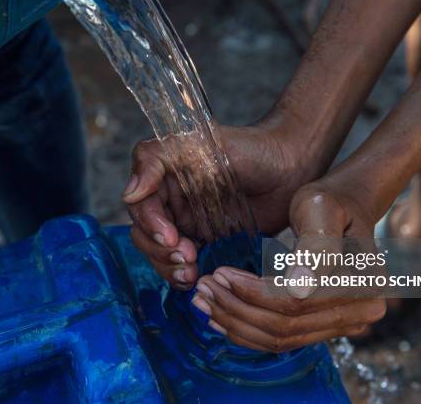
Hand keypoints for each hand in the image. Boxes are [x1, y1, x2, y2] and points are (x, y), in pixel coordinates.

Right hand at [123, 119, 308, 289]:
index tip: (172, 237)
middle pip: (146, 237)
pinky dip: (187, 276)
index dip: (150, 227)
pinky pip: (188, 266)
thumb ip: (157, 161)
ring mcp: (190, 225)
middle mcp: (173, 204)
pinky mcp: (210, 244)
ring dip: (170, 269)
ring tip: (192, 273)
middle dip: (160, 253)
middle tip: (187, 258)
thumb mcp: (199, 143)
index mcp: (164, 180)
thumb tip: (128, 195)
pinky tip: (199, 277)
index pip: (141, 209)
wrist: (292, 166)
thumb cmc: (250, 148)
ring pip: (163, 256)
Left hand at [192, 182, 385, 351]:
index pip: (296, 301)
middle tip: (202, 288)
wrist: (344, 210)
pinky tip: (220, 317)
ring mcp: (346, 324)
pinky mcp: (326, 327)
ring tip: (204, 302)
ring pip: (280, 338)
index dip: (252, 292)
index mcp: (365, 282)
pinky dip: (248, 332)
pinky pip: (283, 340)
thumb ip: (315, 246)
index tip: (219, 273)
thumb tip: (299, 287)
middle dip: (236, 309)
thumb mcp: (320, 209)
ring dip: (236, 323)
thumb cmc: (329, 202)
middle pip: (286, 325)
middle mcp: (363, 310)